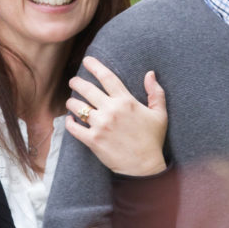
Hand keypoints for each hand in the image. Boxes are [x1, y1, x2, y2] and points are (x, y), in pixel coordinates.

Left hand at [66, 56, 167, 175]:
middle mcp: (111, 110)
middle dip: (77, 82)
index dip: (95, 66)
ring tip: (71, 102)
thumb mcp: (160, 114)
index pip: (107, 77)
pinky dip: (68, 122)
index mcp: (126, 101)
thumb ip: (155, 92)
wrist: (144, 167)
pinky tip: (69, 119)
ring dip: (71, 102)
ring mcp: (100, 125)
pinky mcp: (92, 140)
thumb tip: (150, 73)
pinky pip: (74, 127)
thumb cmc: (152, 140)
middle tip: (73, 81)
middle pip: (87, 88)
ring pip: (77, 106)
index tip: (86, 60)